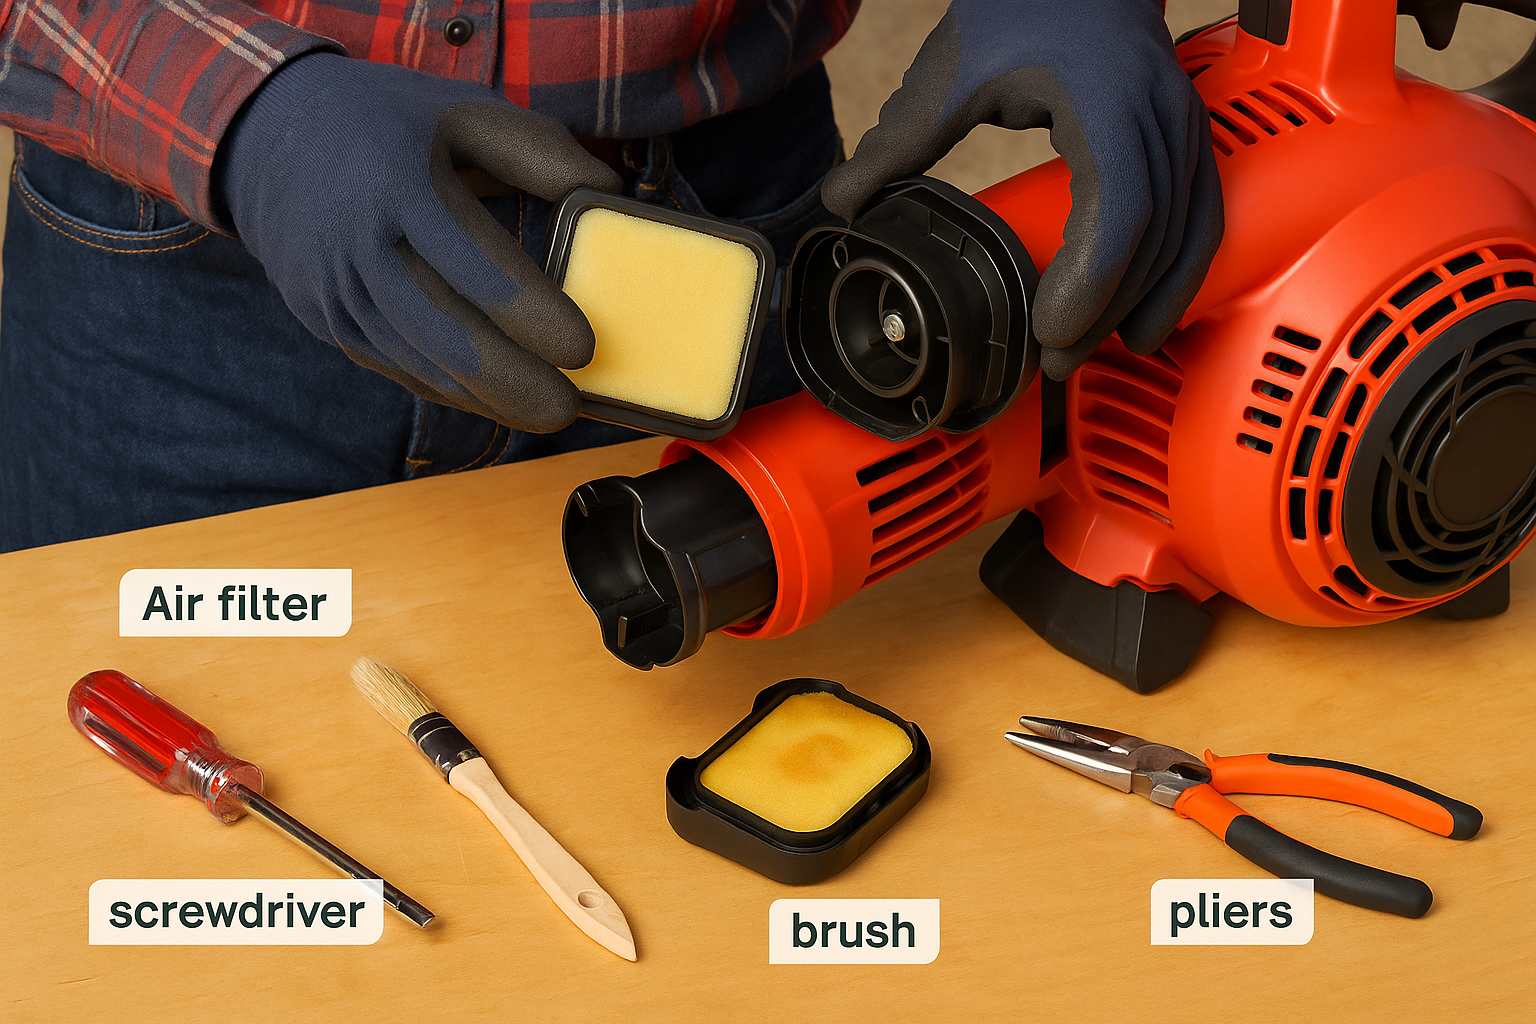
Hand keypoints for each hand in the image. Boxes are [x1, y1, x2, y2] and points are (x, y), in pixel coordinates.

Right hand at [215, 53, 621, 428]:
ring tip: (545, 412)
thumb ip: (537, 150)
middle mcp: (361, 246)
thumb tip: (608, 190)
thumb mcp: (460, 112)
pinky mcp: (327, 321)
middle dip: (513, 383)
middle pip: (444, 335)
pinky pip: (396, 368)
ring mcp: (337, 292)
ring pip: (420, 364)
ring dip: (486, 398)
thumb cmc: (383, 122)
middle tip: (569, 409)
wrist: (263, 137)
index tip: (583, 347)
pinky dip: (450, 390)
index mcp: (400, 186)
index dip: (532, 315)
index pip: (475, 266)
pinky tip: (494, 401)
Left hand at [822, 0, 1222, 379]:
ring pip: (1184, 236)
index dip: (1091, 283)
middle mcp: (1161, 117)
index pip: (1119, 211)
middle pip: (1152, 239)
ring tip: (1095, 353)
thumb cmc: (1025, 4)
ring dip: (1145, 304)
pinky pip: (1201, 218)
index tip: (1050, 331)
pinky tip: (1147, 320)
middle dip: (1107, 312)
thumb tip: (842, 201)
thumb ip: (899, 138)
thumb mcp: (954, 68)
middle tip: (1056, 363)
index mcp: (1107, 102)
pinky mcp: (1188, 138)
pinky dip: (1178, 275)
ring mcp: (1184, 127)